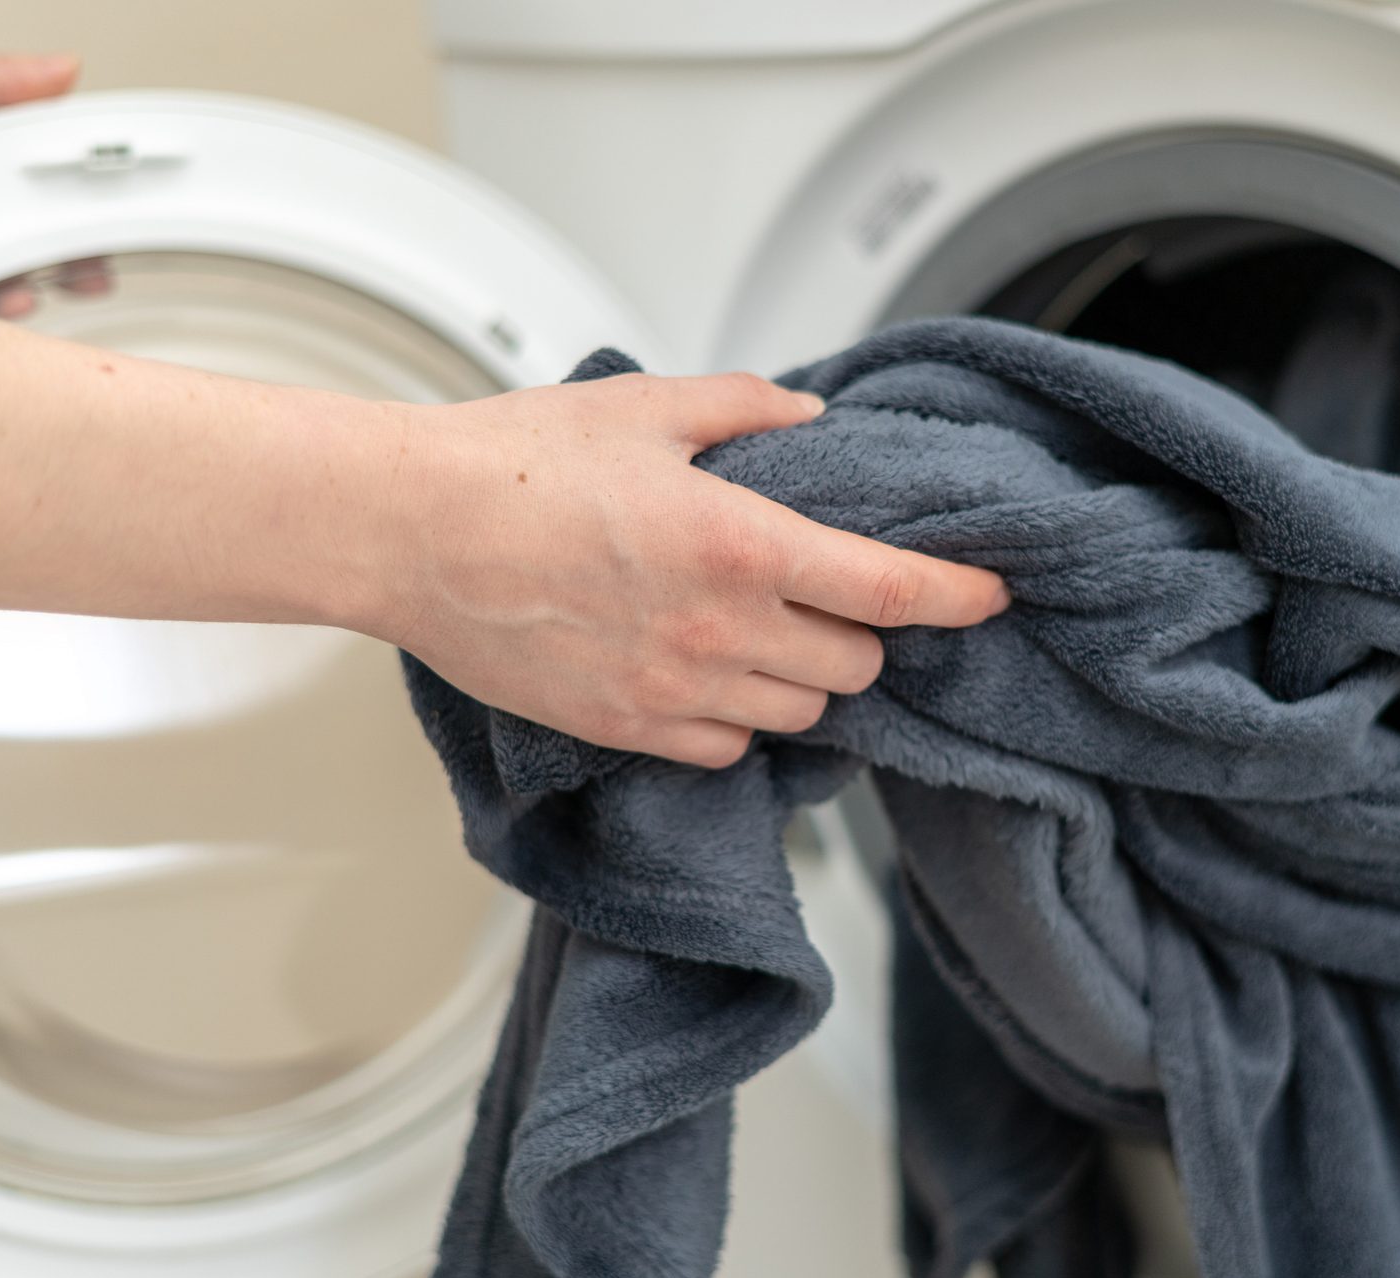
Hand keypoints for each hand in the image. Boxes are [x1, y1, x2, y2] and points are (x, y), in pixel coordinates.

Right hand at [378, 372, 1011, 766]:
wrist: (407, 534)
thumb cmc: (512, 464)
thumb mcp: (644, 408)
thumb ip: (745, 409)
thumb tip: (808, 419)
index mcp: (741, 544)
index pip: (892, 590)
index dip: (959, 595)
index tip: (992, 594)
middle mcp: (722, 629)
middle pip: (856, 666)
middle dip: (863, 634)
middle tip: (834, 598)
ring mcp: (676, 690)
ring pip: (801, 717)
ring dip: (806, 680)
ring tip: (769, 635)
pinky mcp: (628, 730)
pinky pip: (728, 748)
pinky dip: (741, 719)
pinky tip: (712, 675)